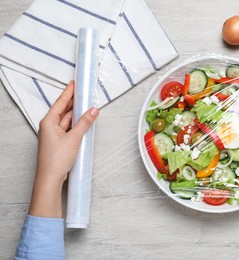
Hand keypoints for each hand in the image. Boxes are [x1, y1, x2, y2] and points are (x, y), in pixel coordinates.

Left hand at [29, 81, 98, 216]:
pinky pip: (69, 128)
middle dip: (74, 102)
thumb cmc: (56, 159)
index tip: (74, 83)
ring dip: (77, 114)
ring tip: (88, 106)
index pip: (60, 103)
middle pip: (64, 110)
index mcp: (48, 122)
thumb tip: (93, 110)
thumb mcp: (74, 138)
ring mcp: (54, 135)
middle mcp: (49, 126)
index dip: (68, 92)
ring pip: (67, 120)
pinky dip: (77, 124)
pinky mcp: (59, 143)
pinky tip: (84, 122)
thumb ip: (85, 123)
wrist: (50, 178)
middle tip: (84, 93)